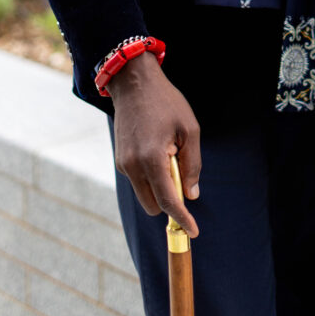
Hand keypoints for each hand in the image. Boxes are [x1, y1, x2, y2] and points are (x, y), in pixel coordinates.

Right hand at [110, 52, 200, 237]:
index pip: (168, 201)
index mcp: (151, 160)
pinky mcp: (120, 160)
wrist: (135, 84)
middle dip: (170, 200)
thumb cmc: (166, 103)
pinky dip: (151, 177)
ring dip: (160, 187)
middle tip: (182, 172)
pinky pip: (138, 180)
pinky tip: (159, 149)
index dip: (182, 218)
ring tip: (170, 152)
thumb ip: (192, 164)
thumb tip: (191, 194)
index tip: (194, 231)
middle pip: (153, 205)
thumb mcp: (189, 129)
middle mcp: (132, 167)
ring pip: (145, 194)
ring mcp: (123, 164)